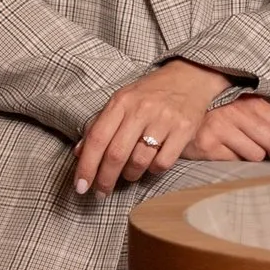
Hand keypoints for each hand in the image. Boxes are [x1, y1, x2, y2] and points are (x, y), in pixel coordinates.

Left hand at [72, 63, 269, 194]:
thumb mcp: (122, 101)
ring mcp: (164, 119)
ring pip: (139, 162)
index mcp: (121, 101)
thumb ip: (99, 125)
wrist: (190, 77)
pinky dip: (153, 170)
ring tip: (128, 174)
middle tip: (101, 192)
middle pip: (116, 154)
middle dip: (105, 179)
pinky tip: (151, 164)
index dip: (86, 166)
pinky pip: (162, 163)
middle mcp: (141, 109)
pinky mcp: (184, 129)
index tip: (80, 186)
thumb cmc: (150, 93)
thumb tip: (79, 153)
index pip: (97, 138)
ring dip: (130, 175)